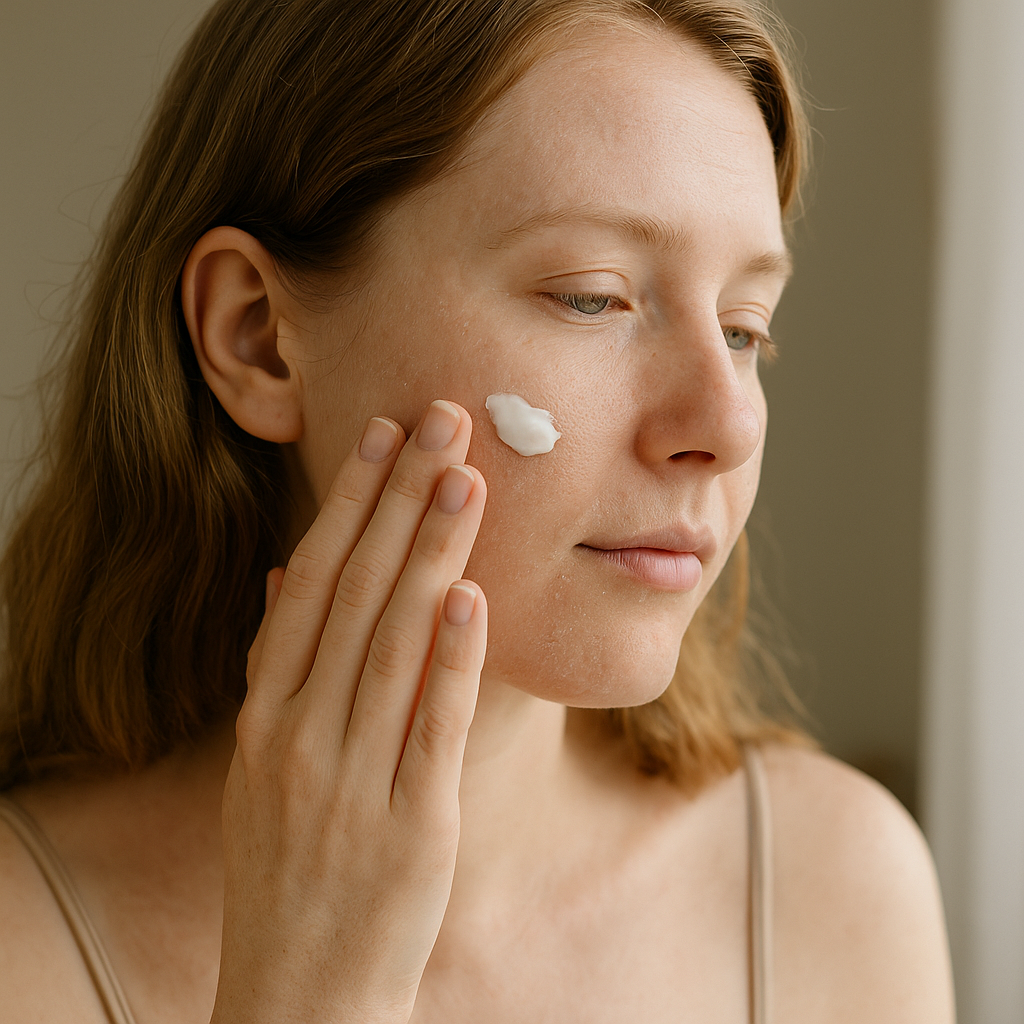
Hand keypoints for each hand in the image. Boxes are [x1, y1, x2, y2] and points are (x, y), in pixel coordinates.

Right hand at [212, 401, 486, 1023]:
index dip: (348, 504)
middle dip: (400, 500)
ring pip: (395, 644)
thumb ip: (280, 668)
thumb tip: (291, 571)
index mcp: (266, 717)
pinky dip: (452, 658)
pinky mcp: (412, 826)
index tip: (381, 434)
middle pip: (356, 594)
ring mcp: (352, 780)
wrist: (299, 997)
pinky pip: (431, 726)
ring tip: (467, 478)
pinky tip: (472, 594)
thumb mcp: (262, 765)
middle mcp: (300, 736)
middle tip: (442, 420)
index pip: (310, 583)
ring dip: (432, 554)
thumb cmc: (290, 868)